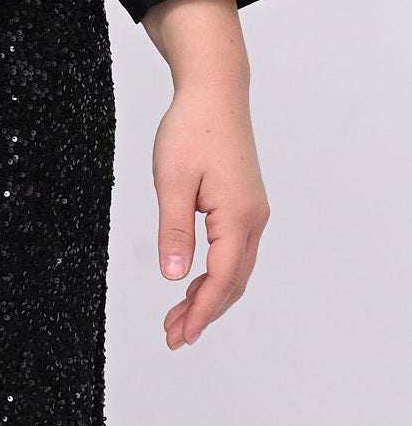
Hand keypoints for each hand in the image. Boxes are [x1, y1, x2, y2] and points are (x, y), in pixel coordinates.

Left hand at [152, 79, 270, 348]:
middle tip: (173, 335)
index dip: (201, 312)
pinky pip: (235, 251)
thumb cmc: (192, 127)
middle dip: (204, 312)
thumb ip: (174, 230)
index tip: (181, 336)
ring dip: (210, 295)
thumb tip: (174, 277)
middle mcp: (253, 219)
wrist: (214, 90)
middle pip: (233, 282)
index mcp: (238, 216)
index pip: (222, 279)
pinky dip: (216, 274)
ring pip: (235, 269)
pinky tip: (195, 280)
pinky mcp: (245, 203)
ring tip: (178, 316)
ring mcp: (253, 211)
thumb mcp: (172, 179)